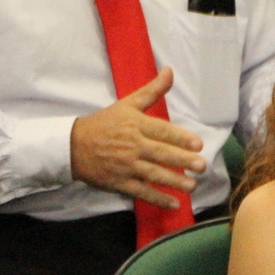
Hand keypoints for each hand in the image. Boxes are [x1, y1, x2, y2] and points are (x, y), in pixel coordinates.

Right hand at [70, 67, 205, 208]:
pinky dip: (156, 198)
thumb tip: (170, 71)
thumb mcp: (127, 104)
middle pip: (160, 153)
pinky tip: (174, 203)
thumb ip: (152, 90)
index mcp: (135, 125)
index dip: (179, 138)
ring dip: (173, 181)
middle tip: (201, 166)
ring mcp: (125, 165)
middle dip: (181, 161)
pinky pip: (140, 191)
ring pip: (152, 174)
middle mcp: (132, 145)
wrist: (73, 145)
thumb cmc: (104, 123)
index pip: (161, 131)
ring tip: (193, 186)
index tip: (197, 144)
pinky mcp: (119, 182)